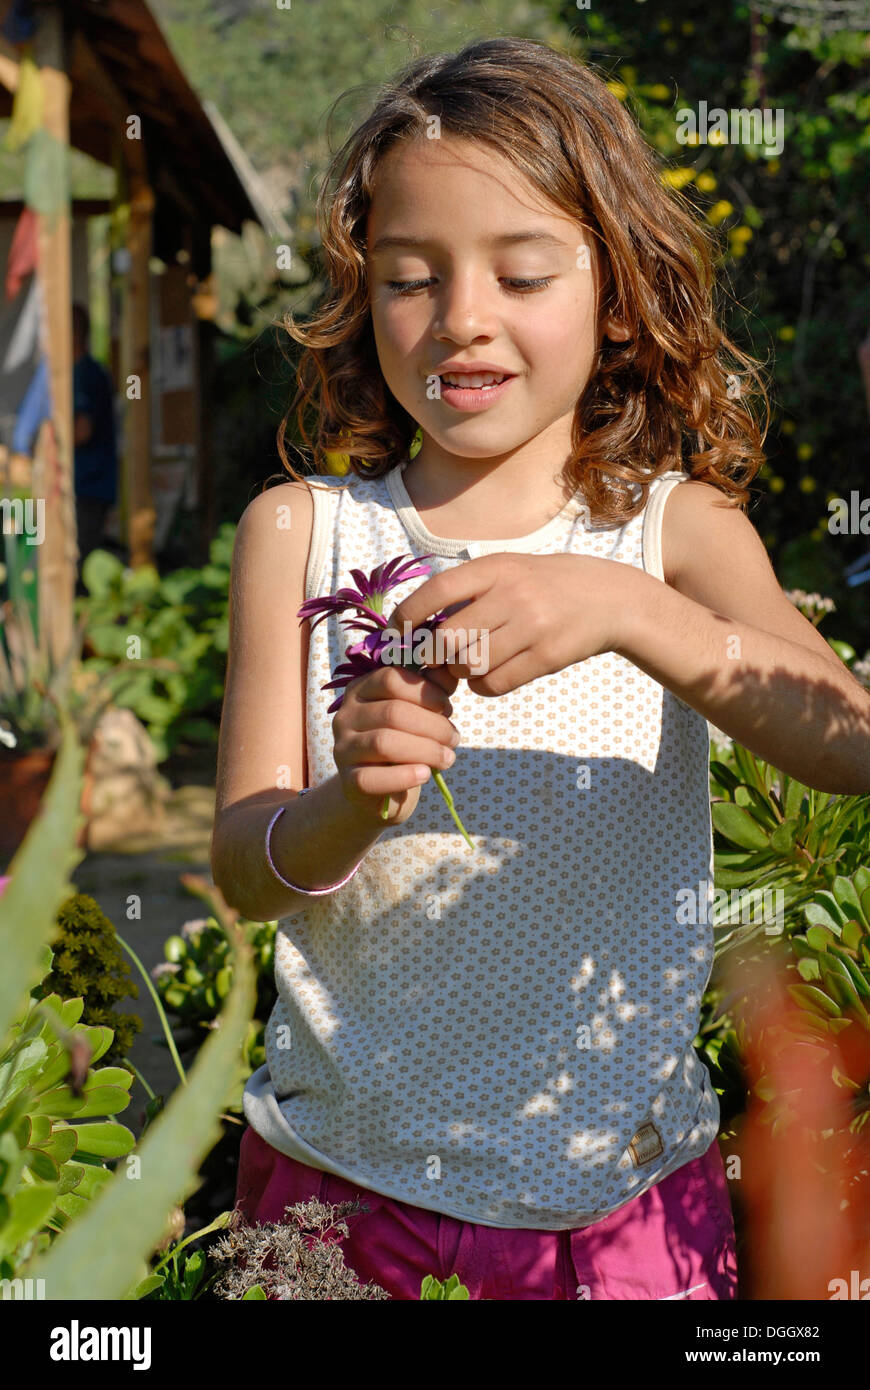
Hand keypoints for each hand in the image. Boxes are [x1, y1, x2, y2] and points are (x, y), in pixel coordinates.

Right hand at [332, 663, 460, 825]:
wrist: (381, 788)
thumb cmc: (404, 742)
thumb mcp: (418, 713)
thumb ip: (434, 690)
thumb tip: (450, 668)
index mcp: (361, 689)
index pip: (390, 679)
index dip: (425, 691)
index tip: (447, 708)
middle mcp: (346, 715)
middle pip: (392, 712)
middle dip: (433, 725)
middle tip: (454, 738)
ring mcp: (343, 748)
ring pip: (384, 743)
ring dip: (425, 750)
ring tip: (448, 758)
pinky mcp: (347, 780)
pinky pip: (372, 778)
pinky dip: (404, 776)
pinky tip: (425, 775)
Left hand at [385, 552, 634, 696]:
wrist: (609, 599)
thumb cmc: (545, 586)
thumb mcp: (509, 570)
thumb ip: (469, 591)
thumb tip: (417, 626)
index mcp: (497, 568)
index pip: (437, 592)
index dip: (408, 616)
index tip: (395, 633)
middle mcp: (512, 594)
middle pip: (448, 639)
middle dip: (434, 655)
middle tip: (438, 659)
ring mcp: (532, 626)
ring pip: (470, 665)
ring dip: (461, 672)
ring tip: (471, 664)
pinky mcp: (547, 656)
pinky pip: (495, 684)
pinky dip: (483, 687)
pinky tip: (491, 675)